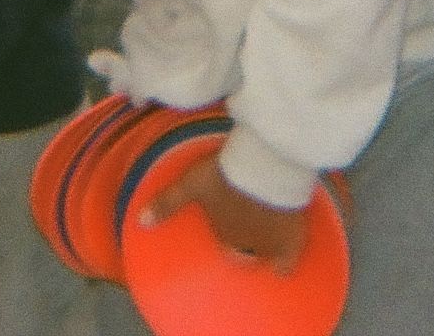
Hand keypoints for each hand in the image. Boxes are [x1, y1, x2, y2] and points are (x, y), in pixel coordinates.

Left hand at [139, 152, 310, 273]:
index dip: (227, 241)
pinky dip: (287, 263)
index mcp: (224, 232)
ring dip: (264, 249)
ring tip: (266, 241)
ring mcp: (271, 240)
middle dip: (244, 245)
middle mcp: (246, 243)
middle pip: (245, 251)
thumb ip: (168, 203)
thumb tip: (140, 221)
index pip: (226, 246)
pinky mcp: (293, 234)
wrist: (263, 165)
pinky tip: (284, 269)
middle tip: (246, 233)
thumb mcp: (191, 184)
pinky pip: (291, 258)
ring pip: (266, 253)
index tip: (228, 237)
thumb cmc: (224, 174)